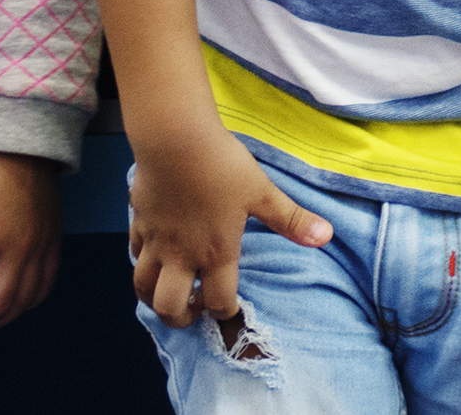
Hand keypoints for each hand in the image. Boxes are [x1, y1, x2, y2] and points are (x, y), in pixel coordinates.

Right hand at [126, 125, 331, 328]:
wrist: (175, 140)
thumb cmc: (222, 165)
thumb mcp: (262, 192)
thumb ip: (291, 219)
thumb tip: (325, 236)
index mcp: (215, 252)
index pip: (218, 301)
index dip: (225, 312)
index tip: (229, 308)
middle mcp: (181, 255)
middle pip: (169, 307)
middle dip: (180, 319)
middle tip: (192, 311)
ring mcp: (155, 241)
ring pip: (142, 287)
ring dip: (153, 298)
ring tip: (168, 293)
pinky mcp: (139, 223)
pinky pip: (134, 253)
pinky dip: (142, 261)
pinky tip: (153, 254)